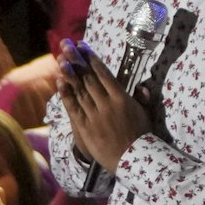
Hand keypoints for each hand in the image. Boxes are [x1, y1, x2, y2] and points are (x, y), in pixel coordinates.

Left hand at [58, 44, 152, 172]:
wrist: (132, 158)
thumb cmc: (141, 135)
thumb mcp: (145, 113)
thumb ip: (142, 98)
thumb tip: (143, 86)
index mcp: (121, 97)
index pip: (104, 74)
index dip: (92, 59)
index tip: (83, 47)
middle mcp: (106, 103)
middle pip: (89, 78)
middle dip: (77, 61)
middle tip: (67, 46)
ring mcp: (94, 114)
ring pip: (79, 90)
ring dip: (69, 74)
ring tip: (61, 59)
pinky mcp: (85, 126)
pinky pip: (73, 108)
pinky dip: (66, 94)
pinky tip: (59, 82)